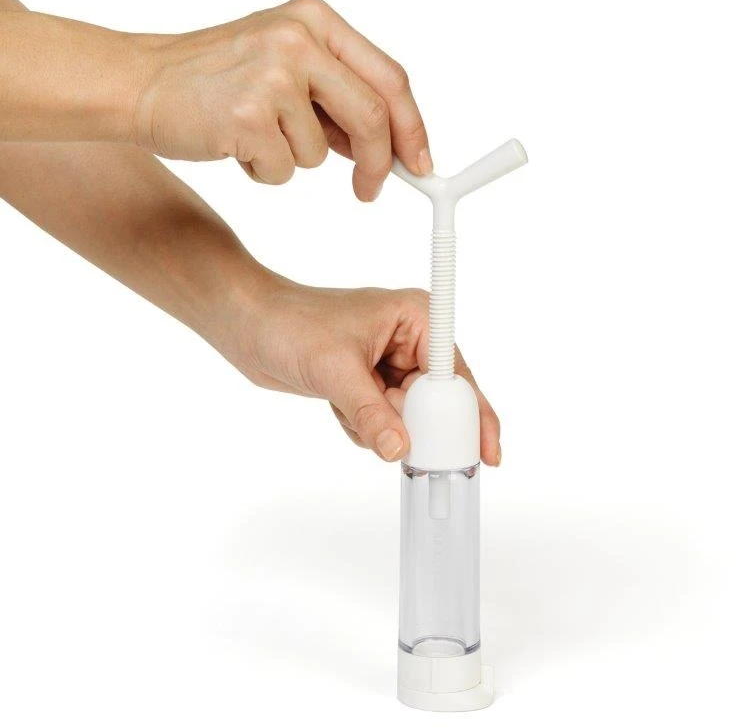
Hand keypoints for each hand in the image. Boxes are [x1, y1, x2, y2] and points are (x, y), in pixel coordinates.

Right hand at [132, 0, 431, 200]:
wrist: (140, 83)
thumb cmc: (214, 79)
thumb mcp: (284, 68)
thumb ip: (336, 99)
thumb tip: (386, 147)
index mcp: (315, 21)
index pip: (389, 78)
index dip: (412, 128)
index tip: (419, 164)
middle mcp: (298, 40)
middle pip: (373, 116)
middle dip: (378, 164)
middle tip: (370, 191)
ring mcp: (272, 75)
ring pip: (321, 153)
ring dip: (294, 160)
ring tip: (254, 135)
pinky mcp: (248, 114)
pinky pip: (283, 171)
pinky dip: (264, 172)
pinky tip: (235, 146)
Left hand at [216, 274, 500, 464]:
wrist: (248, 324)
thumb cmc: (290, 323)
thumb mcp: (335, 369)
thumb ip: (370, 412)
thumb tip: (398, 449)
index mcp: (415, 319)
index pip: (457, 374)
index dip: (472, 413)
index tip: (485, 452)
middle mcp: (409, 340)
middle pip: (436, 400)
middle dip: (412, 423)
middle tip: (394, 438)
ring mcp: (388, 363)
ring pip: (407, 416)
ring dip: (379, 424)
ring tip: (346, 407)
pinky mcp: (368, 382)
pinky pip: (383, 420)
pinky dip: (363, 425)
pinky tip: (337, 408)